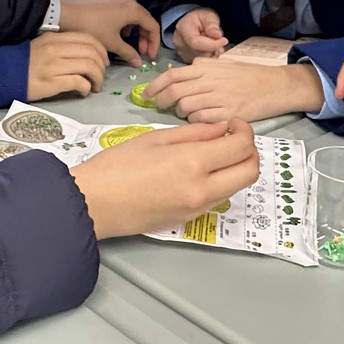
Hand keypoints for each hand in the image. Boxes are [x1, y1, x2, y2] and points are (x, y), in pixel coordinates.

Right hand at [27, 32, 109, 100]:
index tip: (103, 60)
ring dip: (97, 78)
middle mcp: (56, 49)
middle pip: (92, 52)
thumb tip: (84, 54)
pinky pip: (79, 82)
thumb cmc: (23, 62)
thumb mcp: (42, 46)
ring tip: (95, 85)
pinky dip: (86, 87)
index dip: (101, 50)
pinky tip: (84, 92)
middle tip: (101, 75)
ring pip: (89, 66)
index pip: (87, 38)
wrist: (2, 74)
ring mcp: (54, 65)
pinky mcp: (52, 82)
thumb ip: (61, 46)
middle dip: (102, 65)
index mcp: (54, 38)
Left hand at [60, 0, 159, 64]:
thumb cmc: (92, 29)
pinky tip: (114, 22)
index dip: (154, 43)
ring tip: (126, 39)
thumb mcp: (112, 43)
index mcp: (133, 10)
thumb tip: (139, 63)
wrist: (67, 13)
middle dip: (144, 36)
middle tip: (140, 51)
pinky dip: (121, 15)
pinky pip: (119, 4)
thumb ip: (128, 53)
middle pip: (143, 18)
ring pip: (131, 11)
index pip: (153, 26)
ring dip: (133, 26)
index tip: (149, 56)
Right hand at [71, 120, 260, 238]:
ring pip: (237, 186)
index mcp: (192, 162)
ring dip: (237, 167)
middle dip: (250, 151)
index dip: (244, 130)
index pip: (241, 146)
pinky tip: (200, 171)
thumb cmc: (116, 166)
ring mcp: (198, 208)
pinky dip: (220, 182)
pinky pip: (218, 198)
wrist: (93, 203)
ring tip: (216, 153)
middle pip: (250, 171)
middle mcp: (202, 189)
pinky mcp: (190, 219)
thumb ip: (194, 133)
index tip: (233, 123)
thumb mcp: (156, 139)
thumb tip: (222, 129)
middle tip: (234, 138)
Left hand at [141, 58, 324, 125]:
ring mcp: (219, 97)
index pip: (173, 75)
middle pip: (175, 92)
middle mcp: (210, 81)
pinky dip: (195, 122)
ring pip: (186, 107)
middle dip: (162, 101)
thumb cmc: (250, 76)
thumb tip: (184, 72)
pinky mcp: (228, 113)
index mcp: (207, 68)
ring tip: (185, 114)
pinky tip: (200, 122)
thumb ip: (204, 67)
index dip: (155, 85)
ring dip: (180, 113)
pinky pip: (201, 120)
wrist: (276, 86)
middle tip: (159, 107)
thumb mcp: (225, 64)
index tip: (146, 94)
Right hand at [171, 7, 226, 62]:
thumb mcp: (208, 15)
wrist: (192, 23)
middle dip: (214, 48)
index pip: (196, 42)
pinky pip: (201, 62)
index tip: (224, 40)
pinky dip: (209, 57)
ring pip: (202, 59)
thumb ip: (212, 25)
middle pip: (200, 52)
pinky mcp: (186, 59)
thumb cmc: (201, 17)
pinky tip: (210, 49)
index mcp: (182, 28)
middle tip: (221, 41)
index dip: (212, 44)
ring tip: (215, 43)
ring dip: (212, 53)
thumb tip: (218, 35)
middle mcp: (179, 42)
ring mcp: (181, 52)